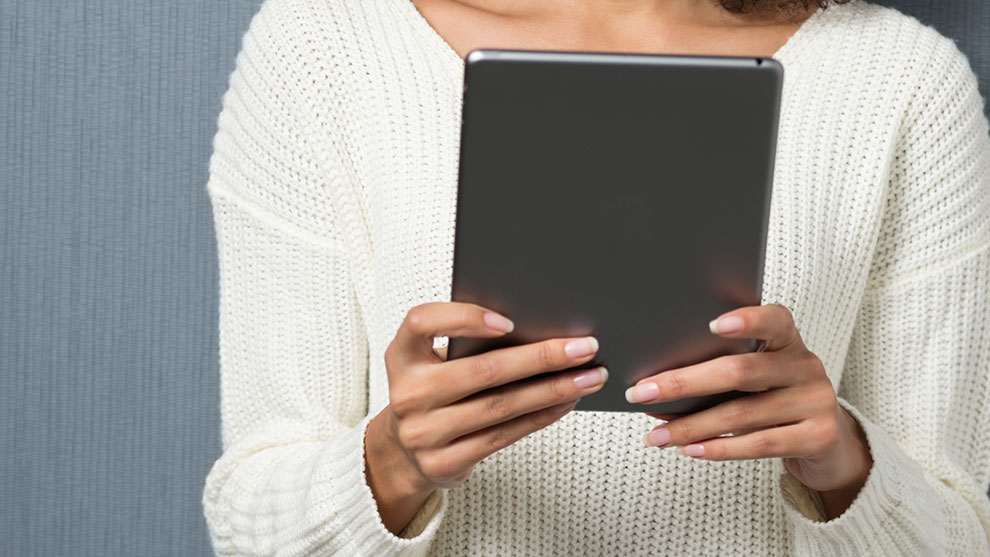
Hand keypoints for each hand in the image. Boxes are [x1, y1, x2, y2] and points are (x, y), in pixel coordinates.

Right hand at [365, 301, 608, 532]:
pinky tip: (566, 402)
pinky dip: (540, 417)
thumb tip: (539, 329)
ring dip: (552, 389)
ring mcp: (424, 433)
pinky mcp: (444, 462)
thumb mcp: (431, 361)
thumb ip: (464, 344)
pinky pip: (503, 436)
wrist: (404, 451)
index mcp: (402, 355)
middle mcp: (408, 393)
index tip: (509, 321)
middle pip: (482, 370)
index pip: (422, 322)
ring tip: (588, 377)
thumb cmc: (432, 390)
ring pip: (500, 406)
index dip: (464, 317)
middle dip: (541, 357)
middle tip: (584, 347)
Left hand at [626, 304, 871, 511]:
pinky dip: (718, 448)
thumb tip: (656, 384)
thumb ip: (720, 372)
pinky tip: (690, 449)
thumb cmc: (774, 399)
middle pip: (740, 371)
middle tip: (641, 393)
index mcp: (788, 341)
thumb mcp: (757, 377)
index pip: (774, 319)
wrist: (828, 441)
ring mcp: (816, 401)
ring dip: (690, 426)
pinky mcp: (818, 437)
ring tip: (656, 436)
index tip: (711, 324)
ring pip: (741, 413)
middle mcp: (806, 366)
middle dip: (683, 383)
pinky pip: (758, 444)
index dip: (746, 319)